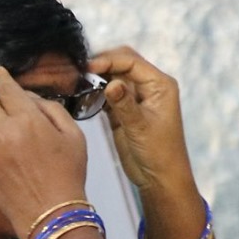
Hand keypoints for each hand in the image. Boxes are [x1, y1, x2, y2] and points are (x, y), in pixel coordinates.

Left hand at [0, 67, 89, 238]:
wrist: (51, 216)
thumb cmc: (67, 176)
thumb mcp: (74, 135)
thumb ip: (50, 109)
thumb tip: (29, 98)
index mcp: (28, 120)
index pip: (6, 88)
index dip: (1, 77)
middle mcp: (3, 133)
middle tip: (9, 109)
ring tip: (5, 131)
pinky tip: (2, 150)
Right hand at [86, 46, 199, 202]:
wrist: (159, 177)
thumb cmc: (158, 153)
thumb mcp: (140, 127)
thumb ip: (124, 104)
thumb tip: (110, 84)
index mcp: (160, 85)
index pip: (132, 62)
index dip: (109, 61)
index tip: (89, 67)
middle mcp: (149, 86)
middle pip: (123, 63)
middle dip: (102, 63)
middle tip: (80, 70)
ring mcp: (136, 97)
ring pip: (114, 76)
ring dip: (97, 77)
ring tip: (78, 80)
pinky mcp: (124, 109)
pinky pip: (109, 93)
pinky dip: (96, 91)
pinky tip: (83, 94)